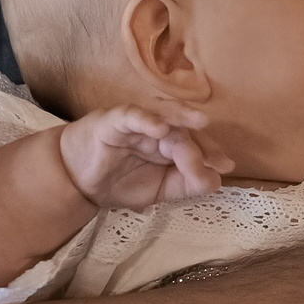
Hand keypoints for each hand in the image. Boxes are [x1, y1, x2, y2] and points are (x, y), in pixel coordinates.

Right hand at [56, 103, 230, 210]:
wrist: (78, 183)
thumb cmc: (120, 180)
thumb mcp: (160, 189)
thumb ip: (186, 185)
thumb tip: (217, 181)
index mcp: (170, 140)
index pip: (196, 141)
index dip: (212, 151)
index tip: (226, 166)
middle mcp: (156, 126)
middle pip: (184, 128)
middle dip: (200, 146)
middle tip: (212, 162)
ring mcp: (135, 121)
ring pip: (163, 114)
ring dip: (182, 117)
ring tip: (200, 122)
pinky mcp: (112, 120)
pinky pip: (131, 115)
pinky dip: (146, 119)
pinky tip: (160, 129)